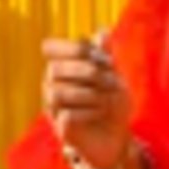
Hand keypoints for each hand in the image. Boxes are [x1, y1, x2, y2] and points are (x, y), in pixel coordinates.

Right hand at [42, 34, 132, 168]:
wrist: (118, 137)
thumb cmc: (112, 102)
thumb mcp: (114, 75)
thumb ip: (106, 55)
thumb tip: (103, 31)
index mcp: (61, 67)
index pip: (50, 47)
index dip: (75, 48)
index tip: (105, 58)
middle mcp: (51, 85)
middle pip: (54, 69)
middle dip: (87, 72)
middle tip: (112, 81)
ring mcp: (52, 108)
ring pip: (57, 92)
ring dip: (88, 94)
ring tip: (106, 100)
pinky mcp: (60, 130)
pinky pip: (66, 115)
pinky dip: (88, 112)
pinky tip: (100, 113)